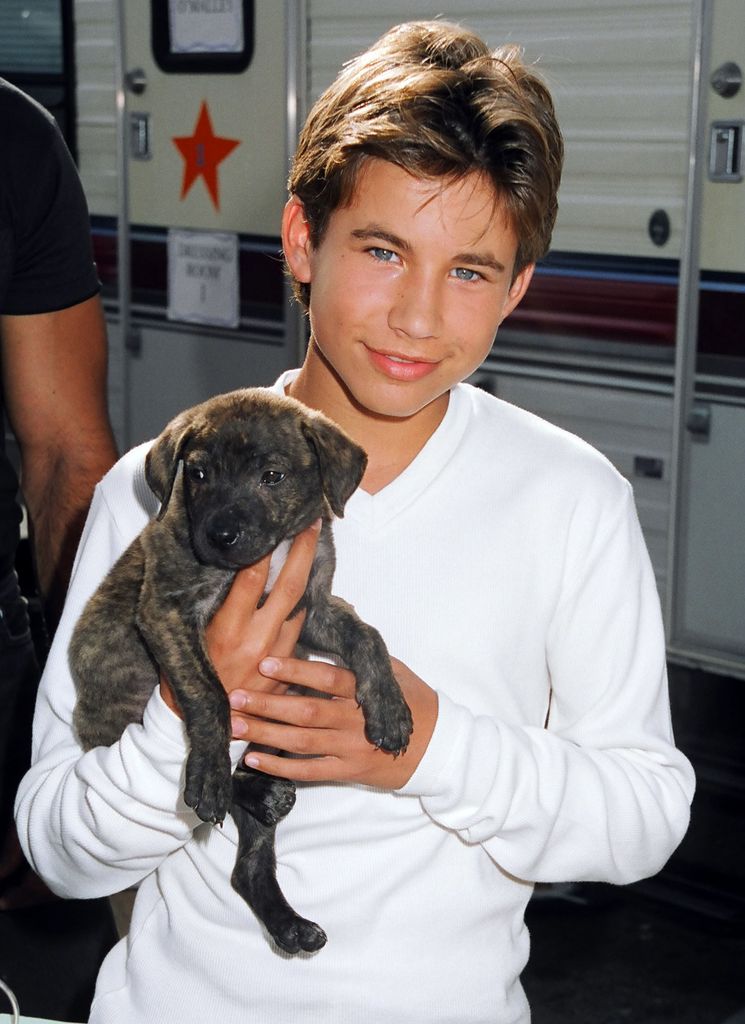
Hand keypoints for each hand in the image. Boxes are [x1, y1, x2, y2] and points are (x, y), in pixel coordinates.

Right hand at [159, 520, 320, 713]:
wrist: (202, 728)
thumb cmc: (186, 675)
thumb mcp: (190, 636)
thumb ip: (212, 606)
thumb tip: (227, 568)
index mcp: (228, 630)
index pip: (253, 577)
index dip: (267, 547)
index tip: (277, 522)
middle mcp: (258, 641)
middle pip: (290, 586)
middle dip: (304, 551)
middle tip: (313, 523)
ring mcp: (277, 658)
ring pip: (300, 609)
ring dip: (307, 580)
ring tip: (310, 552)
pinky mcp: (287, 672)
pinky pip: (298, 633)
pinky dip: (299, 611)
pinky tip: (302, 594)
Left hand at [228, 655, 437, 789]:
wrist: (437, 748)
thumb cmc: (412, 702)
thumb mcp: (394, 671)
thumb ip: (361, 655)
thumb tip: (338, 617)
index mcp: (365, 692)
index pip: (327, 679)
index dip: (296, 671)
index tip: (266, 662)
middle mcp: (354, 721)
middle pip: (306, 711)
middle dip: (267, 703)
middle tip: (234, 695)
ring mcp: (350, 750)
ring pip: (301, 742)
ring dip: (265, 733)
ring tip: (234, 725)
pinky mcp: (347, 772)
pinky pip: (309, 772)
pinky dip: (280, 767)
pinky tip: (253, 759)